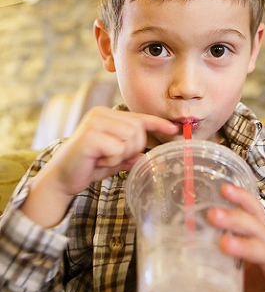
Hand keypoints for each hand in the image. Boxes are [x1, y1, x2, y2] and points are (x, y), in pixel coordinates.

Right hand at [22, 107, 177, 226]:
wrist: (62, 178)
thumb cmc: (90, 165)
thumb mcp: (116, 158)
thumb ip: (133, 154)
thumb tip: (156, 157)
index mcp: (107, 115)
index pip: (139, 118)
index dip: (158, 124)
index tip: (174, 129)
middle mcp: (101, 114)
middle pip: (138, 129)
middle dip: (132, 148)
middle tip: (112, 156)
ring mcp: (94, 122)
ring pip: (130, 137)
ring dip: (121, 154)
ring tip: (104, 157)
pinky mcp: (90, 135)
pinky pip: (117, 148)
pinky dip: (112, 159)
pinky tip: (98, 160)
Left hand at [209, 185, 264, 291]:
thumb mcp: (254, 264)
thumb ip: (229, 255)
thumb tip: (188, 247)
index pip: (256, 214)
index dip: (242, 199)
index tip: (223, 187)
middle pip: (259, 229)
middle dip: (236, 219)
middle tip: (212, 213)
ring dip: (247, 248)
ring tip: (225, 245)